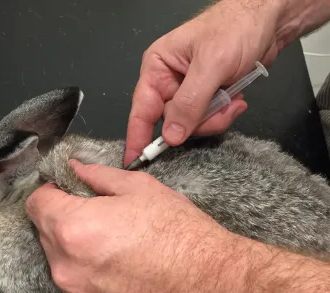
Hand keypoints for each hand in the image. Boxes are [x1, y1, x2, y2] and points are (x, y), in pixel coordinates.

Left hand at [27, 160, 329, 292]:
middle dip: (64, 216)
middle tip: (96, 212)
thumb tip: (75, 168)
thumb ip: (97, 175)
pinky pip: (74, 283)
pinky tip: (116, 264)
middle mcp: (67, 266)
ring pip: (59, 258)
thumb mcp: (139, 188)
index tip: (65, 189)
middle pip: (46, 230)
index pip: (36, 203)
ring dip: (75, 245)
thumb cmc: (178, 233)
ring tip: (111, 240)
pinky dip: (86, 270)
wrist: (210, 281)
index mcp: (75, 228)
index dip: (51, 191)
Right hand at [124, 0, 284, 165]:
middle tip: (219, 109)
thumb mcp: (211, 65)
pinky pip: (207, 119)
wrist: (268, 21)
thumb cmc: (236, 28)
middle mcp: (168, 80)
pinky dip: (223, 114)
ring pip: (191, 124)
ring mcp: (188, 90)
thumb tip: (171, 135)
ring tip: (231, 98)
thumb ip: (189, 102)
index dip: (138, 136)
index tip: (135, 160)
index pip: (142, 108)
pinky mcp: (205, 96)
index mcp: (158, 67)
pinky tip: (235, 98)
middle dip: (196, 123)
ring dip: (214, 117)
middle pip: (171, 122)